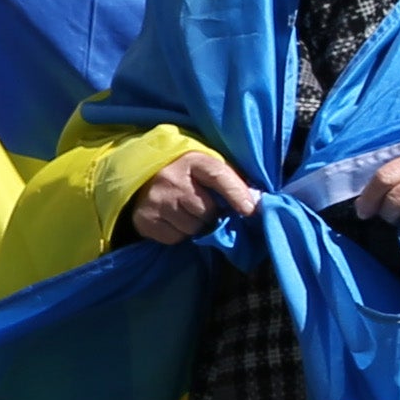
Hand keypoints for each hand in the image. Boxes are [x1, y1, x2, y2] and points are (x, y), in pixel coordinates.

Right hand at [121, 150, 259, 246]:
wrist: (143, 178)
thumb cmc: (187, 175)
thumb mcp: (208, 168)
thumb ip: (232, 182)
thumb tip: (257, 202)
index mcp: (193, 161)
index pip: (219, 176)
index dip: (237, 194)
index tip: (251, 210)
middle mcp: (171, 179)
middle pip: (207, 210)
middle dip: (213, 214)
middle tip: (207, 209)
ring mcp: (156, 200)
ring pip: (192, 227)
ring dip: (197, 226)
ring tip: (188, 213)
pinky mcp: (144, 219)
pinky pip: (175, 238)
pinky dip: (179, 234)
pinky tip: (174, 220)